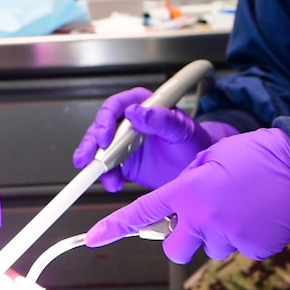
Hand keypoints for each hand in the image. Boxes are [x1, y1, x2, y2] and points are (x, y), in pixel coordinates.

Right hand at [72, 88, 238, 191]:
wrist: (201, 169)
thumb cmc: (195, 143)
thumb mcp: (182, 129)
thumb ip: (161, 119)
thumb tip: (136, 112)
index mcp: (144, 106)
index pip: (117, 106)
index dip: (106, 119)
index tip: (105, 135)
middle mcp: (130, 123)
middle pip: (102, 128)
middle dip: (92, 143)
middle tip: (89, 158)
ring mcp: (125, 144)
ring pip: (100, 149)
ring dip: (96, 163)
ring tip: (105, 176)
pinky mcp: (125, 163)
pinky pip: (109, 169)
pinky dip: (108, 177)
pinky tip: (114, 183)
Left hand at [84, 128, 289, 264]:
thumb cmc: (256, 155)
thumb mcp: (211, 157)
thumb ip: (188, 182)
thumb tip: (182, 200)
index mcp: (187, 191)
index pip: (142, 212)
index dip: (115, 227)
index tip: (94, 238)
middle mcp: (203, 218)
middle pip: (174, 248)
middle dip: (181, 238)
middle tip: (200, 220)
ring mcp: (228, 236)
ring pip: (211, 248)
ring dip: (219, 234)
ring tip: (240, 208)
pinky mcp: (253, 249)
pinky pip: (241, 250)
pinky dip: (246, 238)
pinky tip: (257, 216)